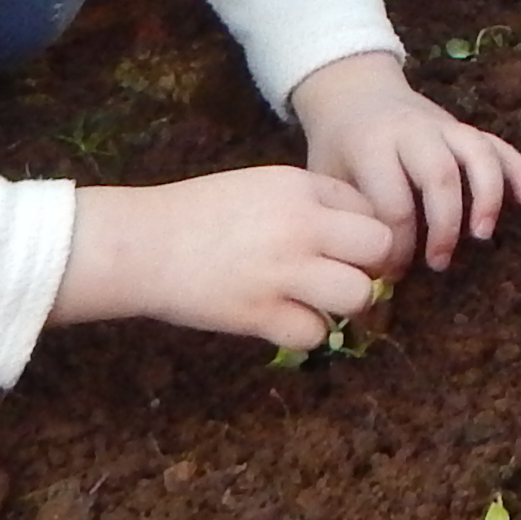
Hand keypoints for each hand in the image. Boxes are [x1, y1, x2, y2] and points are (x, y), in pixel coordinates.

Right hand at [51, 163, 400, 341]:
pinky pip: (315, 333)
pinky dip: (304, 332)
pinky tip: (283, 320)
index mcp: (300, 186)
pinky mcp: (259, 314)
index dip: (363, 233)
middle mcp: (299, 225)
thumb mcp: (262, 186)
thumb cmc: (199, 213)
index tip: (345, 248)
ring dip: (344, 305)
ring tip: (317, 301)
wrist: (141, 243)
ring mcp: (281, 271)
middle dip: (370, 267)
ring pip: (358, 295)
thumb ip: (309, 201)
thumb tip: (356, 232)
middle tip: (343, 277)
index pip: (371, 209)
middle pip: (379, 248)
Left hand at [293, 48, 520, 274]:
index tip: (395, 273)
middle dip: (445, 225)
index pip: (393, 201)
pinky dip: (519, 170)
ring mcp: (444, 126)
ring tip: (483, 235)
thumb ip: (350, 217)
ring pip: (478, 154)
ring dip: (487, 196)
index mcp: (372, 146)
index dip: (398, 244)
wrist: (353, 92)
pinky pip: (499, 145)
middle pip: (440, 175)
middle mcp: (413, 131)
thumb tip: (372, 273)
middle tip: (440, 263)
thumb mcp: (328, 178)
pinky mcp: (464, 128)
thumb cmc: (338, 146)